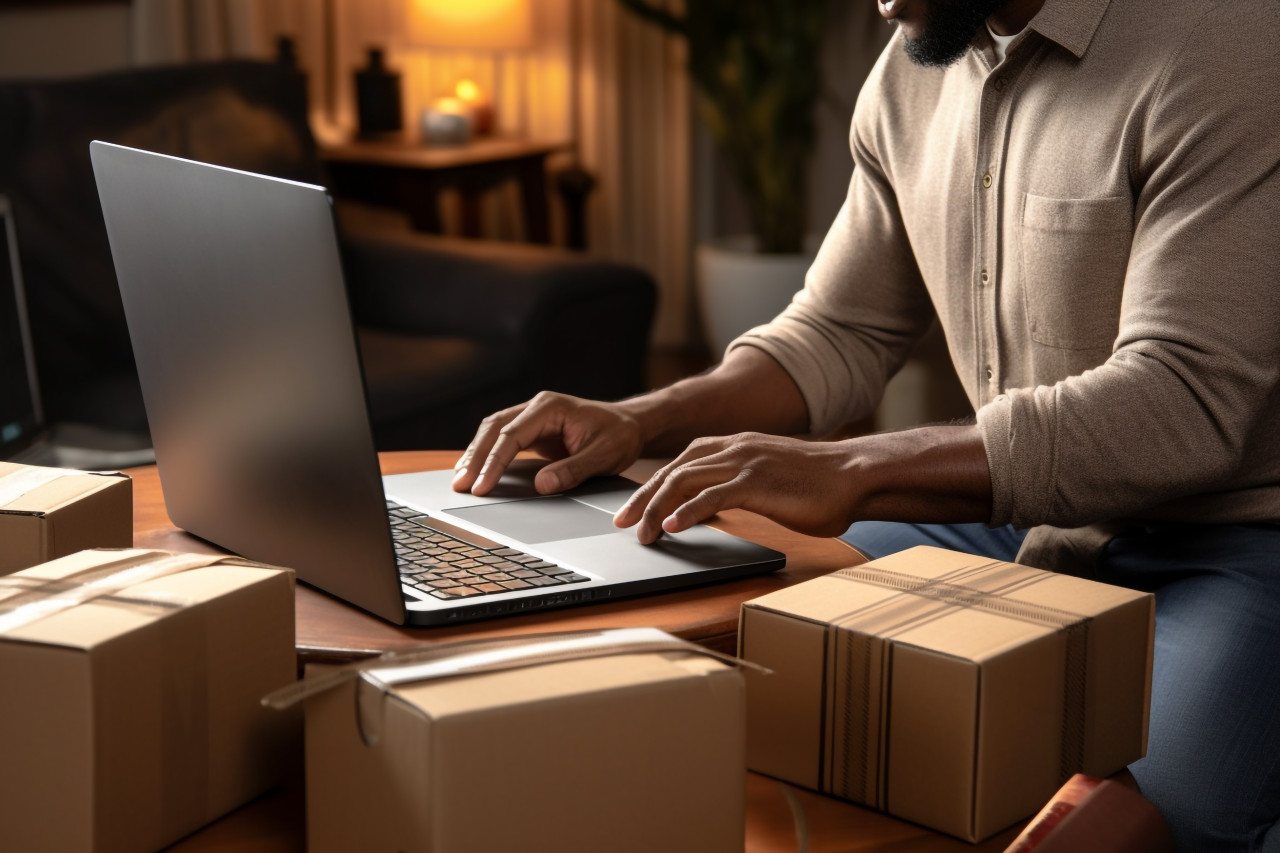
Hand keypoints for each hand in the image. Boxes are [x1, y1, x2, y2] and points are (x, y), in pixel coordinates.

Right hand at [452, 391, 644, 495]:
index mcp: (550, 407)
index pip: (512, 435)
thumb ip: (574, 470)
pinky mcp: (533, 430)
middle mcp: (536, 407)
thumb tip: (542, 486)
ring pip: (493, 431)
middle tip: (460, 485)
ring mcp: (532, 417)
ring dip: (476, 454)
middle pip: (494, 429)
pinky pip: (503, 439)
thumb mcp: (604, 456)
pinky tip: (475, 470)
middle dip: (475, 457)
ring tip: (460, 480)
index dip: (494, 462)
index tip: (482, 485)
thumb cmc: (619, 436)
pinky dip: (486, 454)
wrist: (630, 425)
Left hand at [614, 432, 861, 543]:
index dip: (652, 487)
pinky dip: (688, 511)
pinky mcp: (757, 482)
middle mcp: (734, 448)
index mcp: (734, 445)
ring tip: (644, 533)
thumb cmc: (816, 485)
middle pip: (673, 471)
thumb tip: (705, 510)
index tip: (633, 510)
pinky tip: (673, 527)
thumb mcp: (766, 482)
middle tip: (623, 524)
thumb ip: (735, 488)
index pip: (680, 464)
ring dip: (658, 509)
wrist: (854, 477)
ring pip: (685, 481)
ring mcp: (744, 462)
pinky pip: (713, 496)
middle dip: (643, 499)